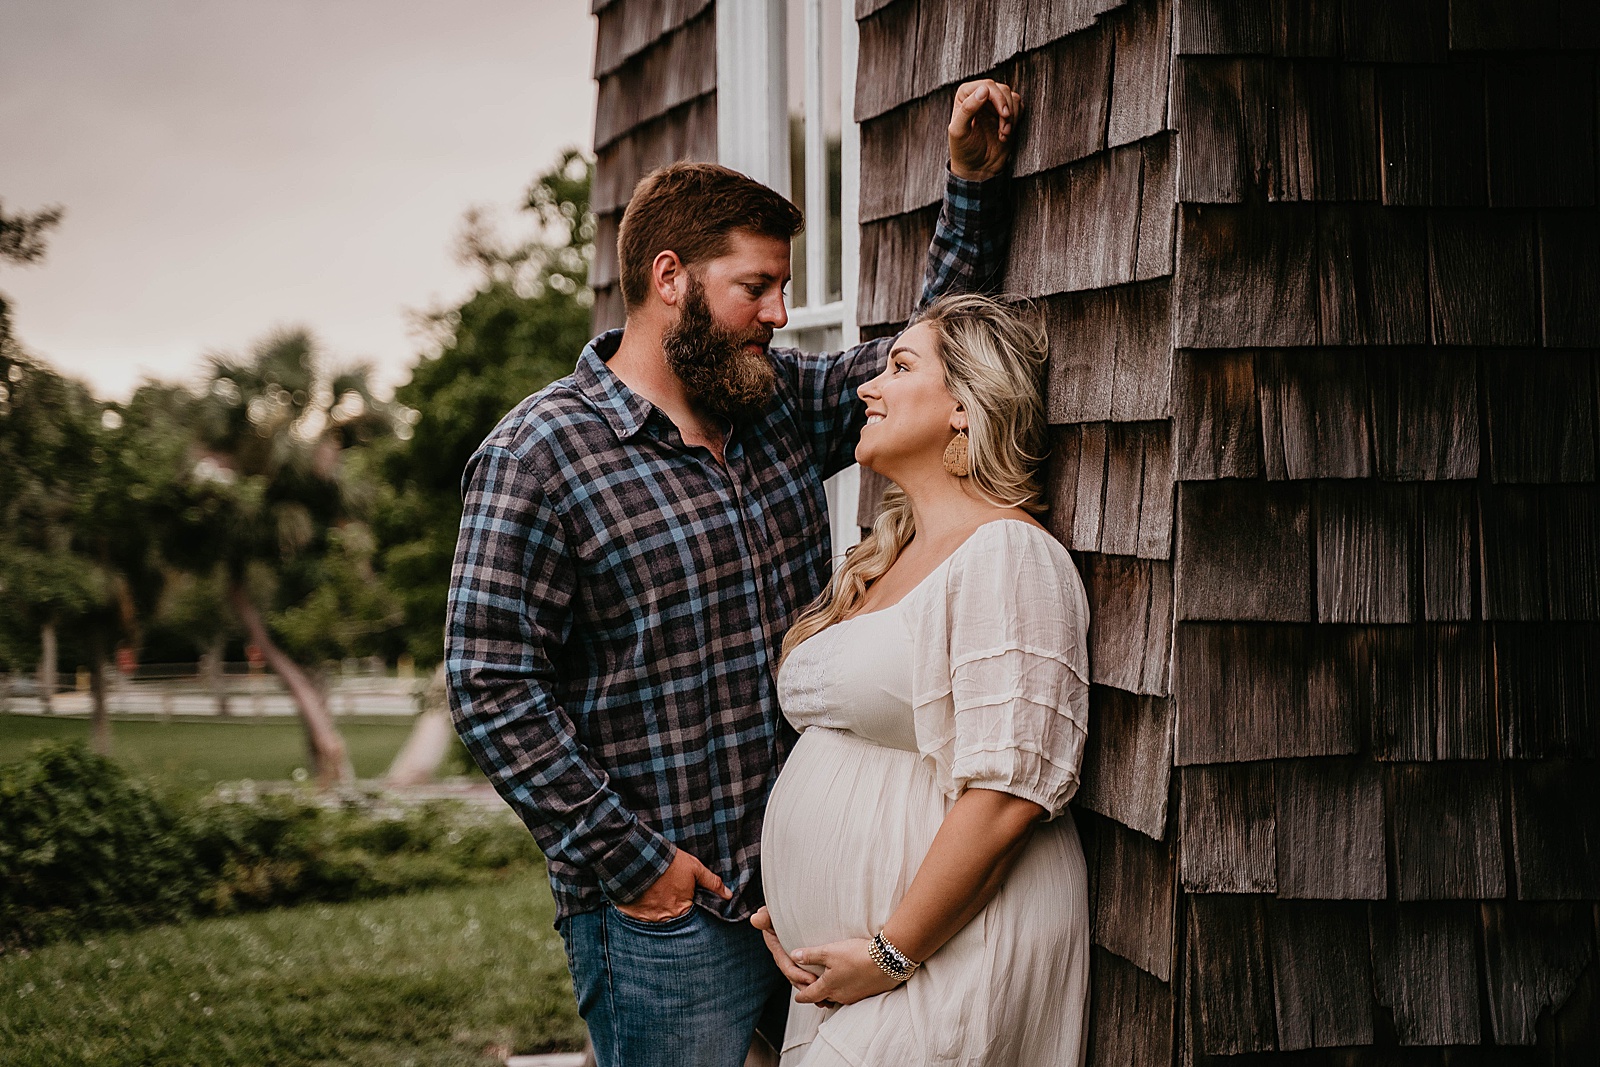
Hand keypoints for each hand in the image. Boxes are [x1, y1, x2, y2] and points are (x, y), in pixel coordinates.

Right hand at [614, 847, 730, 921]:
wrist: (639, 857)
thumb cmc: (669, 863)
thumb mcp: (694, 868)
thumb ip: (712, 883)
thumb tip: (728, 895)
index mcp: (682, 909)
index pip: (690, 915)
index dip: (688, 904)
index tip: (682, 895)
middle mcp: (666, 917)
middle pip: (672, 918)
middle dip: (671, 908)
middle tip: (667, 893)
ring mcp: (648, 918)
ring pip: (655, 918)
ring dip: (655, 908)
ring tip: (654, 893)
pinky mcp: (633, 914)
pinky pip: (639, 916)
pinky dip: (641, 908)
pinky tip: (642, 896)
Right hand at [751, 906, 818, 990]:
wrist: (795, 906)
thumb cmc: (781, 910)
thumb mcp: (772, 913)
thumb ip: (766, 916)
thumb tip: (755, 919)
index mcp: (777, 948)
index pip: (786, 965)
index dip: (797, 974)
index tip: (810, 979)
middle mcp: (785, 955)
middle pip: (795, 976)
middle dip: (807, 985)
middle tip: (821, 991)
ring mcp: (795, 958)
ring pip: (803, 977)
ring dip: (813, 988)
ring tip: (826, 996)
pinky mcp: (807, 958)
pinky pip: (812, 972)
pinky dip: (820, 981)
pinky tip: (830, 988)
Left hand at [790, 938, 899, 1006]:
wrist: (887, 962)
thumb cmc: (856, 956)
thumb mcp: (829, 951)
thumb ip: (810, 955)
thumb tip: (794, 956)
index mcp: (828, 987)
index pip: (809, 996)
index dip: (801, 996)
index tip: (797, 997)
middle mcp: (840, 996)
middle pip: (823, 998)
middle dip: (816, 993)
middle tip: (811, 987)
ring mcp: (854, 996)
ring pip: (837, 997)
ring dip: (832, 992)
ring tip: (829, 983)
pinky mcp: (867, 993)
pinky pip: (850, 994)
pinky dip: (845, 989)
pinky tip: (849, 980)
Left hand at [948, 79, 1022, 181]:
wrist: (977, 168)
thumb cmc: (964, 151)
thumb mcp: (959, 131)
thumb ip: (968, 109)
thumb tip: (984, 89)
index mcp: (965, 96)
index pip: (987, 86)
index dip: (998, 98)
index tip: (1004, 115)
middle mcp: (980, 97)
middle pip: (1002, 90)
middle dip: (1006, 111)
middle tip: (1004, 130)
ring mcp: (994, 105)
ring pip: (1012, 98)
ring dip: (1011, 118)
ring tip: (1003, 134)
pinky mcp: (1005, 114)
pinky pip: (1018, 107)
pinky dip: (1016, 120)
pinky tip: (1005, 134)